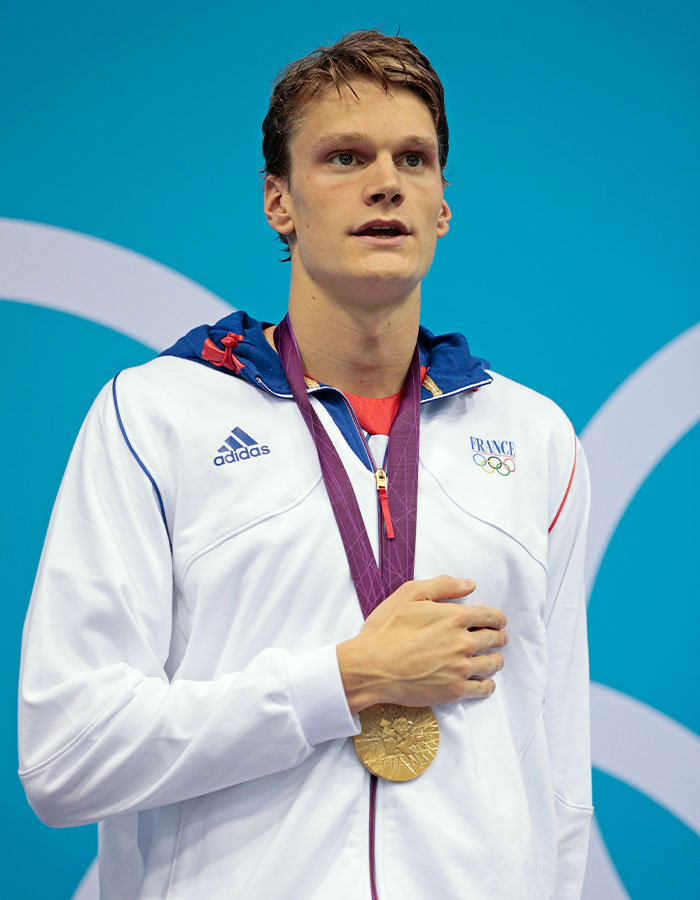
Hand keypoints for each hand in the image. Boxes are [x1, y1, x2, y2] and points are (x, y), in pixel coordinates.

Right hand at [336, 575, 506, 713]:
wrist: (372, 666)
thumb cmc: (387, 629)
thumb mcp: (410, 594)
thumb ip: (443, 585)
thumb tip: (469, 584)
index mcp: (455, 617)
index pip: (490, 616)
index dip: (497, 618)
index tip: (499, 621)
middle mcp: (463, 642)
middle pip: (494, 639)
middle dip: (499, 637)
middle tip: (499, 638)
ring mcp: (460, 668)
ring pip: (491, 664)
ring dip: (496, 659)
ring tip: (495, 659)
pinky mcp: (454, 690)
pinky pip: (481, 688)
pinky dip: (488, 685)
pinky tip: (486, 682)